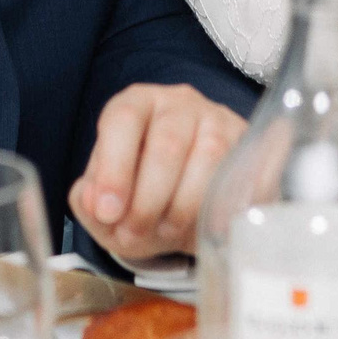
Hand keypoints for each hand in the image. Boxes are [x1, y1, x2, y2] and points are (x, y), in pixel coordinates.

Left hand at [68, 83, 246, 264]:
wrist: (192, 206)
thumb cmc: (142, 195)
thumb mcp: (107, 204)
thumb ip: (89, 203)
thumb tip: (94, 201)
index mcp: (136, 104)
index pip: (124, 119)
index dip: (114, 168)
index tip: (108, 212)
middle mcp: (178, 103)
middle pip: (167, 144)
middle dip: (147, 201)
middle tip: (135, 234)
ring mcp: (218, 119)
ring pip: (208, 159)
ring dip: (183, 208)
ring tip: (166, 233)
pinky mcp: (248, 143)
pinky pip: (238, 175)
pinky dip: (217, 209)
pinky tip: (200, 228)